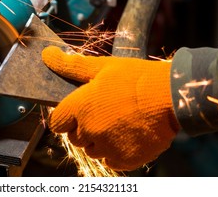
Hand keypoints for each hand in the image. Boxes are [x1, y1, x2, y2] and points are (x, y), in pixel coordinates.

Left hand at [42, 46, 179, 170]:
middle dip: (83, 127)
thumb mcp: (102, 66)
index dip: (65, 117)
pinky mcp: (124, 160)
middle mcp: (89, 131)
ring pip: (91, 150)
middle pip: (74, 137)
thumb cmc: (135, 78)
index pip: (56, 122)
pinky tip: (127, 135)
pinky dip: (114, 151)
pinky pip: (109, 160)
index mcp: (79, 107)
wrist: (171, 96)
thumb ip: (71, 65)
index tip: (77, 111)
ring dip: (98, 140)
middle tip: (103, 112)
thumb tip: (47, 55)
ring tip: (117, 122)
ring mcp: (106, 148)